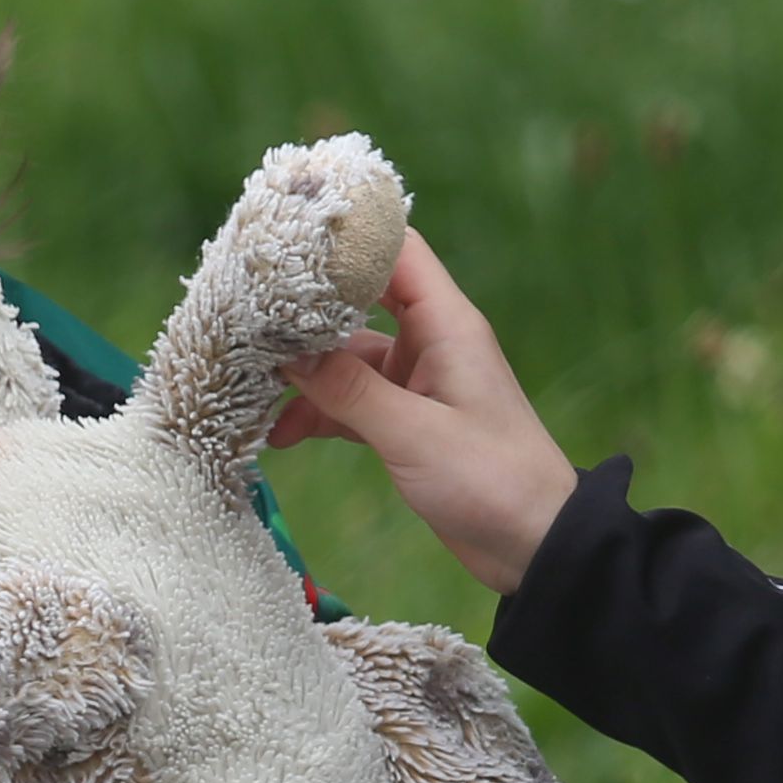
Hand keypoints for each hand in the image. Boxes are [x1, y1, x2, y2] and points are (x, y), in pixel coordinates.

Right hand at [270, 234, 583, 594]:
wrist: (534, 545)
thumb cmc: (491, 479)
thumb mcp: (413, 433)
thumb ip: (349, 391)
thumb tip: (287, 355)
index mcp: (447, 324)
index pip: (396, 251)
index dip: (346, 237)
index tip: (286, 237)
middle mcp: (432, 342)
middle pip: (360, 301)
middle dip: (306, 311)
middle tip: (247, 316)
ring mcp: (418, 381)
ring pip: (348, 359)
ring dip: (304, 375)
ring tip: (252, 389)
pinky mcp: (408, 420)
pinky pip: (353, 402)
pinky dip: (320, 413)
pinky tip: (280, 433)